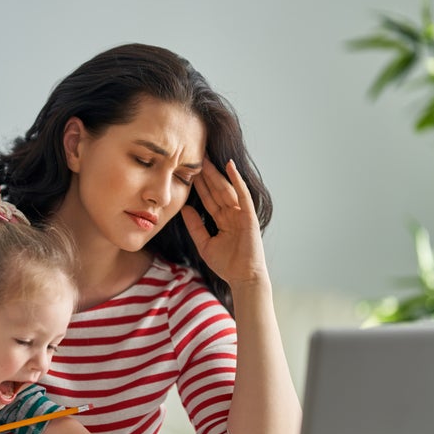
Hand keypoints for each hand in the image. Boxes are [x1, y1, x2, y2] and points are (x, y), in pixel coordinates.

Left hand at [181, 159, 268, 286]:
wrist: (243, 278)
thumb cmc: (227, 264)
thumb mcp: (204, 243)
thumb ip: (195, 226)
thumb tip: (184, 208)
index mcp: (223, 220)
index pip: (208, 198)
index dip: (198, 185)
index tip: (187, 170)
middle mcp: (232, 214)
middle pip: (216, 190)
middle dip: (206, 174)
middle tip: (195, 156)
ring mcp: (241, 213)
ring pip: (226, 189)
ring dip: (216, 173)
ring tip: (206, 158)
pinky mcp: (249, 215)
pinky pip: (242, 194)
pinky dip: (236, 180)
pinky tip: (230, 166)